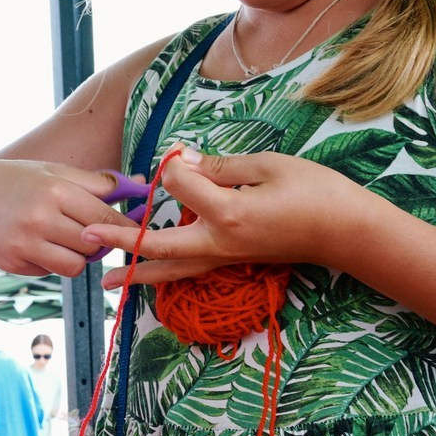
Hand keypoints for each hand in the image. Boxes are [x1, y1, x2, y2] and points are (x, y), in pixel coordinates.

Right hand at [0, 160, 138, 279]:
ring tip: (67, 240)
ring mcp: (24, 243)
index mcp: (56, 189)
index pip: (107, 218)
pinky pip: (51, 271)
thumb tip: (143, 185)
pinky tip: (39, 245)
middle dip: (100, 242)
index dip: (126, 228)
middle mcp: (40, 217)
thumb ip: (98, 183)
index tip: (135, 230)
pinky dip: (52, 262)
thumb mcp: (55, 172)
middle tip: (93, 232)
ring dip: (78, 256)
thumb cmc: (18, 181)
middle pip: (95, 245)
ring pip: (76, 265)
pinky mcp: (13, 262)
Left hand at [86, 150, 374, 287]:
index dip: (176, 165)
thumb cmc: (317, 193)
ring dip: (139, 273)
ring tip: (106, 282)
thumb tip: (183, 163)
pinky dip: (167, 272)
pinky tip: (151, 274)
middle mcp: (221, 242)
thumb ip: (222, 166)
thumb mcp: (271, 166)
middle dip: (121, 240)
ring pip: (173, 269)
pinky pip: (191, 270)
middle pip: (160, 245)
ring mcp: (227, 257)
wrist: (350, 234)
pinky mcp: (235, 261)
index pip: (181, 185)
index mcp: (229, 214)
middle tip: (86, 238)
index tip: (180, 153)